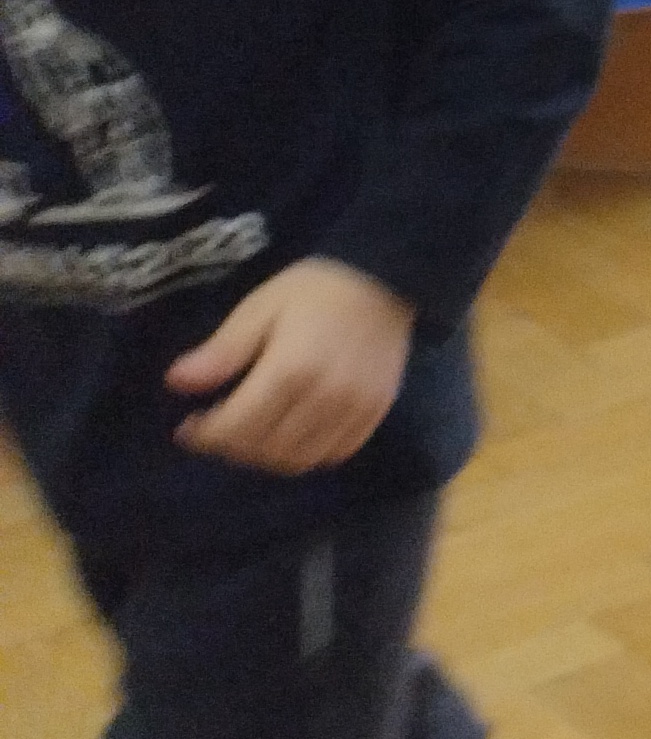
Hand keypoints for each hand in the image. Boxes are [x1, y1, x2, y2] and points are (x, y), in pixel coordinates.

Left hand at [168, 259, 416, 473]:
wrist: (384, 280)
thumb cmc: (314, 290)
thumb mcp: (259, 309)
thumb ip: (222, 350)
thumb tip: (177, 382)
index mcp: (290, 370)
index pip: (237, 426)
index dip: (206, 435)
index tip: (188, 429)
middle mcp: (324, 398)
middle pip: (266, 448)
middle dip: (232, 447)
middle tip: (218, 432)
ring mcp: (354, 409)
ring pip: (299, 459)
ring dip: (267, 456)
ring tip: (252, 437)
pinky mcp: (375, 413)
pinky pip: (335, 453)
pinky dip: (307, 454)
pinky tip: (292, 436)